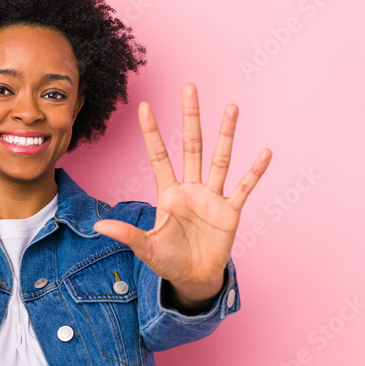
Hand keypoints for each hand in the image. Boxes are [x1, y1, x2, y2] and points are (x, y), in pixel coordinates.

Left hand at [92, 83, 271, 301]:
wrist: (194, 278)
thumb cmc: (168, 260)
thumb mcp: (146, 247)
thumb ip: (127, 234)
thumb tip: (99, 226)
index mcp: (168, 194)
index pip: (159, 156)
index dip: (152, 132)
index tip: (144, 106)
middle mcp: (191, 188)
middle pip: (191, 146)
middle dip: (190, 118)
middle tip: (189, 88)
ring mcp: (212, 197)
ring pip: (219, 159)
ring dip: (226, 134)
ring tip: (231, 107)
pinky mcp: (230, 211)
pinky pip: (244, 188)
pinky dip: (254, 172)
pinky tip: (265, 153)